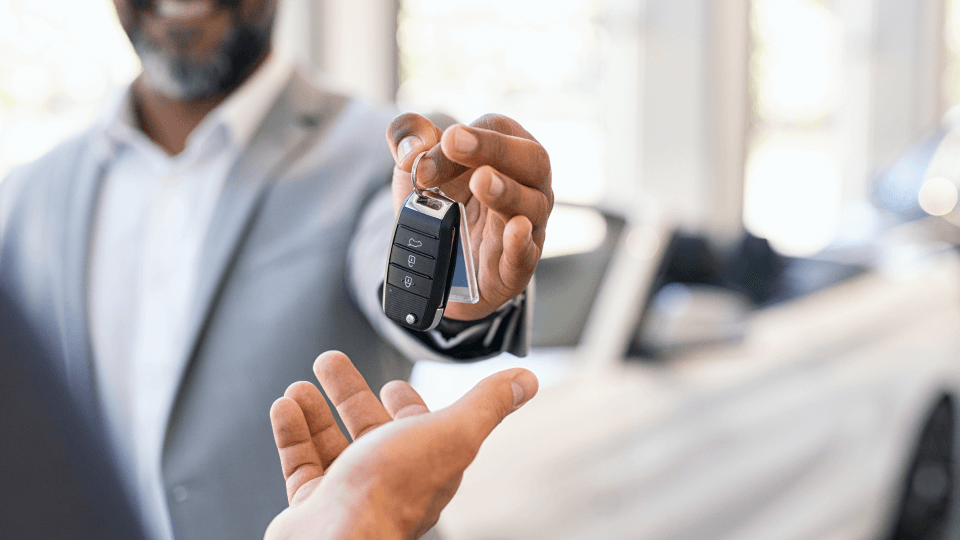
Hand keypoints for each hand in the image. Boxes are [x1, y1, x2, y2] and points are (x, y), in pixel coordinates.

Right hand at [265, 351, 538, 539]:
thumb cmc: (390, 492)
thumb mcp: (451, 432)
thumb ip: (486, 405)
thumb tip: (524, 381)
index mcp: (426, 463)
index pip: (420, 429)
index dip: (407, 404)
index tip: (393, 384)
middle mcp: (389, 480)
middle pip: (369, 429)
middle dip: (350, 394)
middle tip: (329, 363)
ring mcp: (349, 495)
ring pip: (332, 445)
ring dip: (317, 412)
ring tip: (301, 385)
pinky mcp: (313, 506)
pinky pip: (301, 464)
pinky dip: (292, 434)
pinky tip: (285, 408)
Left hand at [386, 114, 552, 320]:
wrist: (437, 258)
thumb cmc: (441, 200)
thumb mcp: (417, 164)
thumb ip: (408, 137)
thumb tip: (413, 148)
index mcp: (506, 151)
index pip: (498, 130)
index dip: (469, 136)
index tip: (442, 144)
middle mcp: (527, 185)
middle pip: (532, 161)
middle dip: (495, 149)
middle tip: (456, 144)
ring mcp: (528, 227)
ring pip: (532, 207)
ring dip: (506, 192)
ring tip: (481, 182)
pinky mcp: (516, 266)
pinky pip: (527, 254)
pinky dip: (520, 242)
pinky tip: (515, 229)